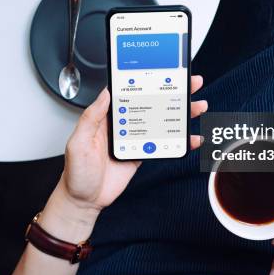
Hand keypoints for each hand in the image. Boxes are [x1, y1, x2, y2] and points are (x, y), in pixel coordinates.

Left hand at [37, 76, 207, 243]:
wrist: (84, 201)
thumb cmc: (76, 172)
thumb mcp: (78, 142)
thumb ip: (91, 117)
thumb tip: (105, 94)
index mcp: (107, 118)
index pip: (130, 93)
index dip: (147, 82)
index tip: (163, 73)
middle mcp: (123, 125)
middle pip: (152, 103)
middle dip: (173, 93)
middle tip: (191, 84)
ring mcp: (134, 139)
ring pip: (162, 121)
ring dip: (180, 114)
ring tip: (197, 107)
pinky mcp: (142, 153)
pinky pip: (163, 143)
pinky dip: (179, 140)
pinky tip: (191, 137)